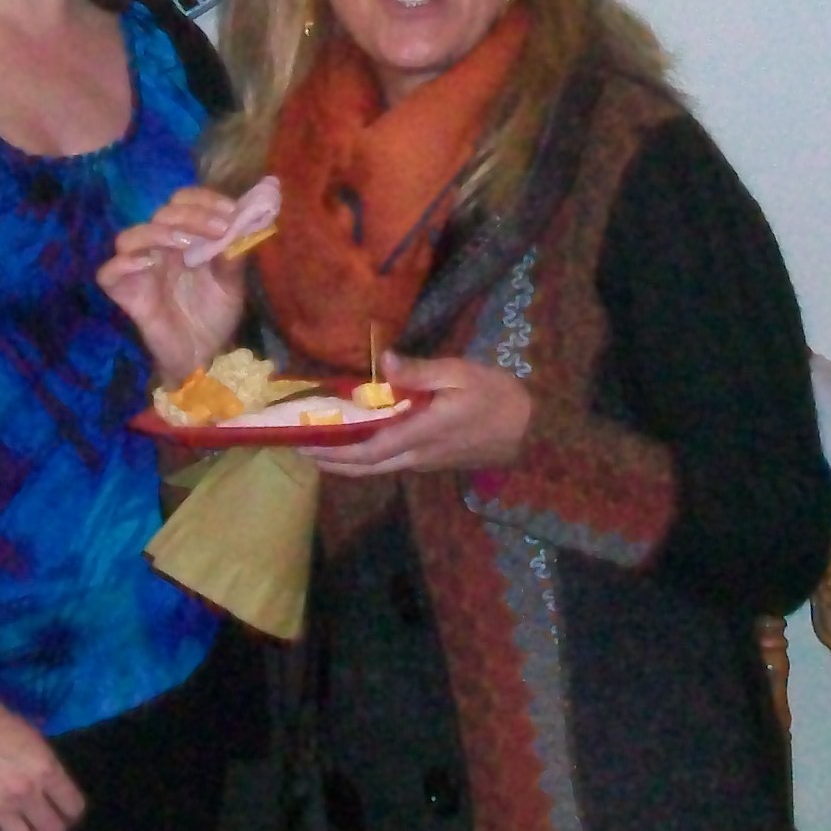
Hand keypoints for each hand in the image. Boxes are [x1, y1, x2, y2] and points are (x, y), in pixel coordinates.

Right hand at [98, 185, 252, 382]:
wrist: (204, 356)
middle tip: (219, 229)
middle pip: (160, 214)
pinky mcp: (126, 294)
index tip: (231, 213)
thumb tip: (239, 228)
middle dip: (192, 216)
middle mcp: (159, 248)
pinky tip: (147, 265)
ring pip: (128, 237)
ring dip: (158, 233)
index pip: (183, 201)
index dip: (205, 200)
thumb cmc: (214, 316)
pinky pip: (107, 273)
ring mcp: (139, 270)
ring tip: (187, 246)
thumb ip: (233, 257)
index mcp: (184, 238)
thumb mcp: (232, 285)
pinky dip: (122, 264)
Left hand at [313, 354, 533, 477]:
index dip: (333, 449)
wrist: (531, 431)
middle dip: (330, 461)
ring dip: (345, 462)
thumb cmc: (496, 397)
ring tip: (318, 449)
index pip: (366, 449)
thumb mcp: (461, 373)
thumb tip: (382, 362)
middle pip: (365, 467)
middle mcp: (416, 455)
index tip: (304, 442)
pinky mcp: (431, 460)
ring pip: (376, 468)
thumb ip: (420, 371)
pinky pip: (389, 462)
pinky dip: (365, 457)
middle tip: (300, 449)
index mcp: (420, 433)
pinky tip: (354, 443)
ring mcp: (423, 461)